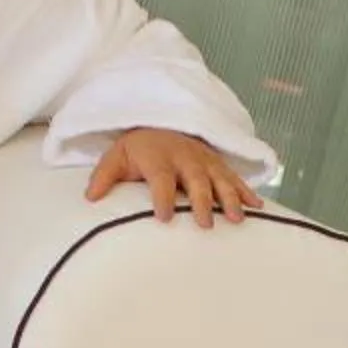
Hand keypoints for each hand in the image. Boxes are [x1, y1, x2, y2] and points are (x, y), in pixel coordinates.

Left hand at [87, 127, 266, 227]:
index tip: (165, 217)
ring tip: (237, 219)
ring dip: (230, 197)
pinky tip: (258, 207)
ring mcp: (204, 159)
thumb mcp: (115, 157)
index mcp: (157, 156)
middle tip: (205, 224)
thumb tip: (89, 198)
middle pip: (195, 178)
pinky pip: (234, 176)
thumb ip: (103, 177)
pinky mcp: (218, 162)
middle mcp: (184, 156)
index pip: (160, 177)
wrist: (161, 123)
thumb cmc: (137, 149)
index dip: (162, 196)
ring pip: (220, 177)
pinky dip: (247, 190)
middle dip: (202, 200)